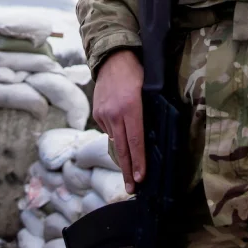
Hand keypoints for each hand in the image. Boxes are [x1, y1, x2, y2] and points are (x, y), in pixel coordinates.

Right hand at [92, 49, 144, 193]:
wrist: (112, 58)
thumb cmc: (136, 73)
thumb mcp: (148, 91)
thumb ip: (147, 113)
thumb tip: (150, 136)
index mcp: (131, 108)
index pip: (136, 141)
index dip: (139, 161)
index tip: (141, 177)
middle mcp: (115, 114)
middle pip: (122, 148)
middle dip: (127, 171)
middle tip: (131, 188)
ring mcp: (104, 114)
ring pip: (115, 140)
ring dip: (123, 152)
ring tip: (129, 164)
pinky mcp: (98, 113)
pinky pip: (109, 130)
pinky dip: (116, 134)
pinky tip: (121, 129)